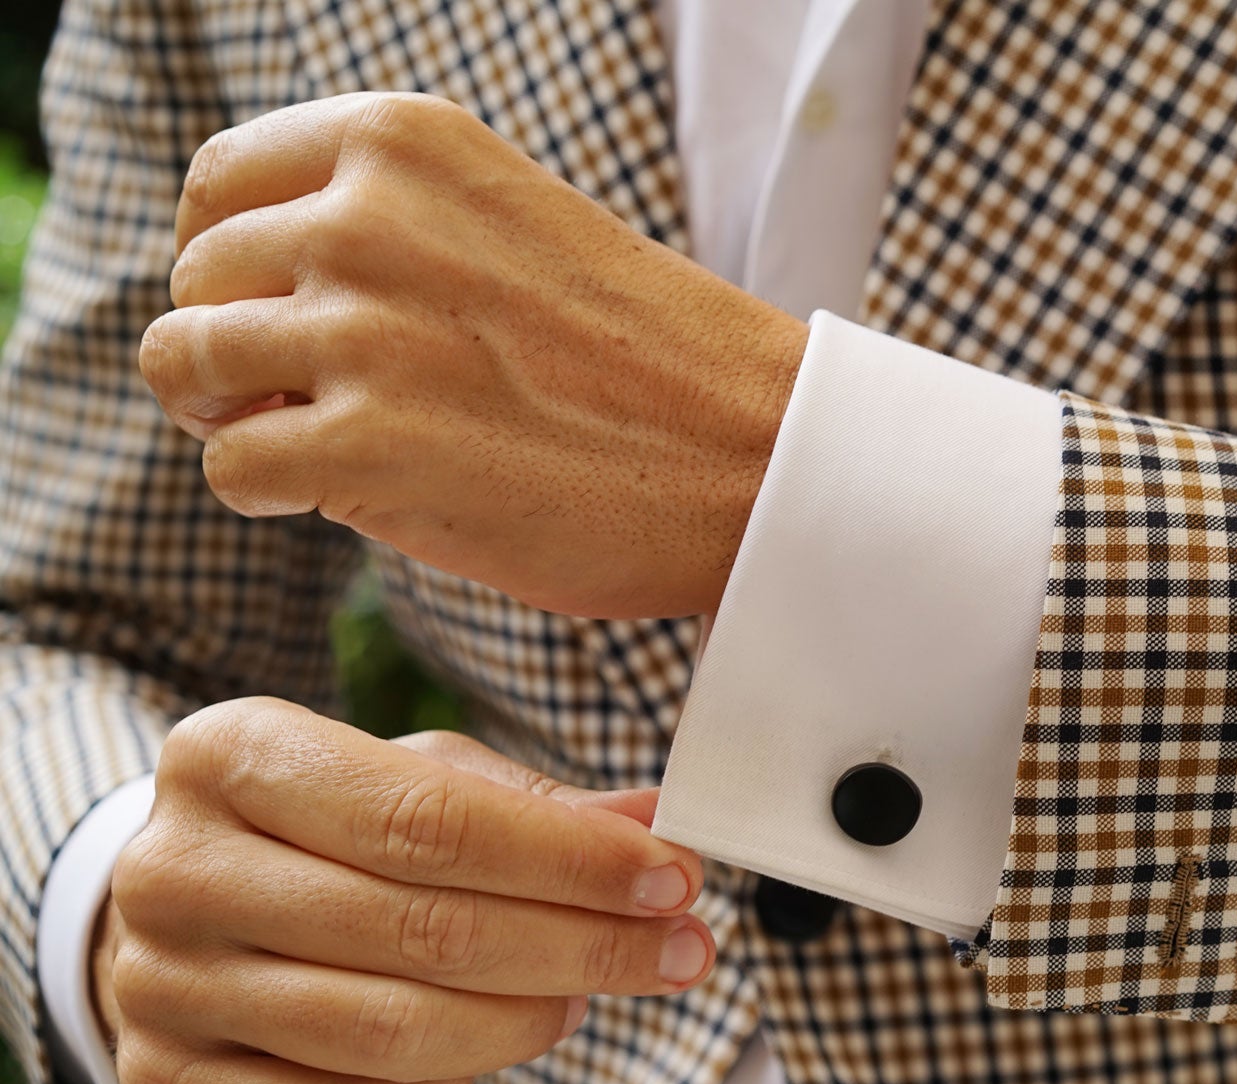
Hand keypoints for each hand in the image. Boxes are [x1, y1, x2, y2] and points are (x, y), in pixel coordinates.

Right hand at [91, 697, 712, 1083]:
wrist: (176, 908)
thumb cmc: (323, 828)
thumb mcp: (411, 777)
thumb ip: (531, 804)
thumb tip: (655, 824)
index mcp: (232, 754)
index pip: (429, 819)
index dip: (569, 860)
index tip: (675, 880)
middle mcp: (174, 868)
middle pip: (420, 929)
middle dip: (581, 946)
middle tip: (680, 952)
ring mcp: (157, 987)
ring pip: (388, 1032)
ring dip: (523, 1022)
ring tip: (587, 998)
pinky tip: (487, 1053)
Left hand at [140, 92, 808, 619]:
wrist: (761, 453)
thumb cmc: (651, 359)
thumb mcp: (508, 224)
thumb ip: (387, 224)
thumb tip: (249, 287)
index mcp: (403, 143)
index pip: (219, 185)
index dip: (229, 264)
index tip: (282, 320)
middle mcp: (367, 216)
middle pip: (195, 280)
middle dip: (234, 350)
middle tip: (313, 405)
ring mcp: (363, 331)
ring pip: (184, 365)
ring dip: (238, 421)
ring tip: (327, 450)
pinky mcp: (368, 447)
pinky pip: (229, 466)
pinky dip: (266, 495)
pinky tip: (347, 497)